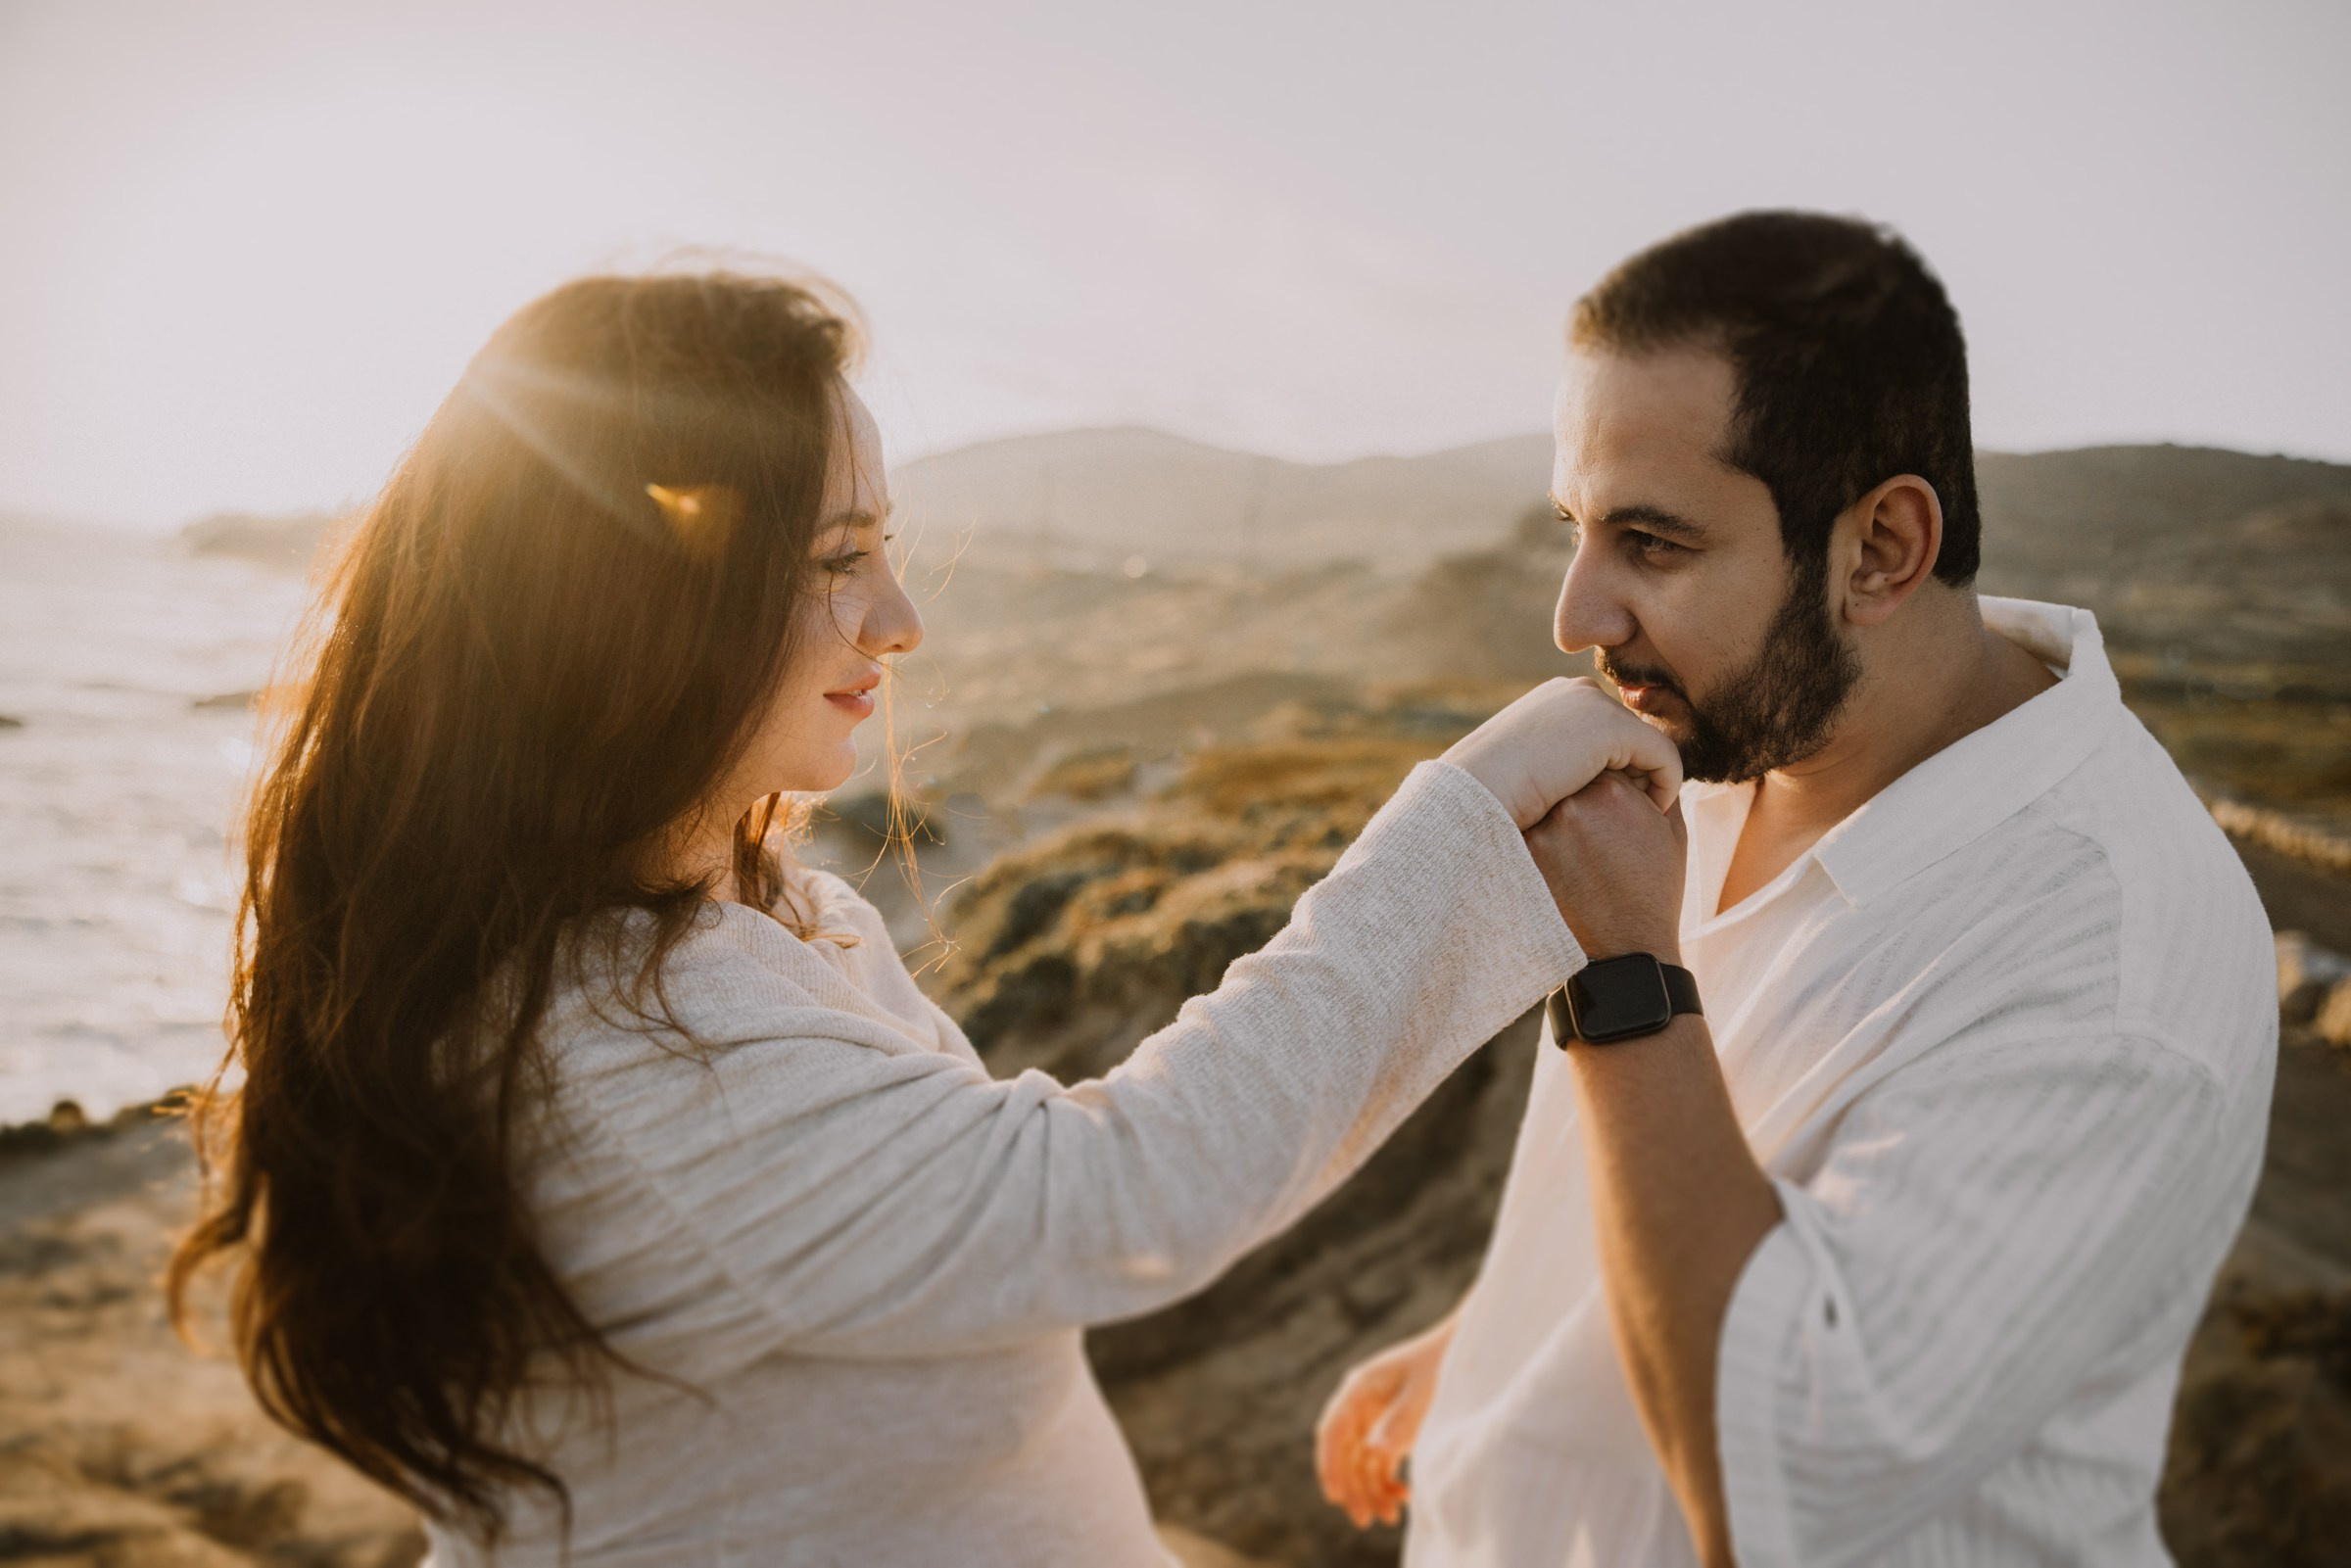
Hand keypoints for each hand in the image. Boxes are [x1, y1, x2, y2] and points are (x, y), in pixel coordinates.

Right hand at [1315, 1317, 1452, 1528]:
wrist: (1464, 1350)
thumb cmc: (1442, 1364)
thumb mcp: (1424, 1392)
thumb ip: (1400, 1421)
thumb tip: (1374, 1453)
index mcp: (1360, 1388)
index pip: (1333, 1431)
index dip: (1330, 1464)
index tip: (1334, 1495)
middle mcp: (1360, 1404)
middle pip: (1344, 1452)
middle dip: (1351, 1487)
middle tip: (1362, 1520)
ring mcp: (1374, 1417)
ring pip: (1360, 1461)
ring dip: (1370, 1490)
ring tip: (1388, 1517)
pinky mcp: (1389, 1428)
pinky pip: (1378, 1461)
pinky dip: (1386, 1481)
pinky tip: (1402, 1497)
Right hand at [1442, 678, 1681, 830]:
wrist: (1472, 795)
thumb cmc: (1487, 797)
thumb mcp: (1520, 769)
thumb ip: (1551, 762)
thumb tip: (1573, 780)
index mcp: (1555, 698)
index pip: (1606, 727)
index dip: (1618, 766)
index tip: (1619, 804)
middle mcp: (1576, 691)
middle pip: (1631, 731)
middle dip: (1638, 771)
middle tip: (1637, 811)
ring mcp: (1593, 706)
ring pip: (1650, 744)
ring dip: (1651, 779)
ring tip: (1645, 815)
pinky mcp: (1611, 729)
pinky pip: (1665, 757)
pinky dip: (1667, 785)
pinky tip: (1655, 812)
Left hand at [1525, 770, 1688, 961]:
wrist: (1629, 947)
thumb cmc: (1654, 888)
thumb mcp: (1671, 831)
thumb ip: (1656, 787)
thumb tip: (1640, 760)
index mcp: (1613, 789)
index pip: (1597, 760)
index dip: (1602, 778)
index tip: (1608, 806)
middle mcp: (1575, 803)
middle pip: (1566, 778)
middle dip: (1576, 794)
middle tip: (1591, 828)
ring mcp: (1545, 829)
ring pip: (1544, 804)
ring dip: (1555, 816)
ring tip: (1579, 849)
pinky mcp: (1526, 856)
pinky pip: (1529, 831)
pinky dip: (1540, 840)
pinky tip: (1562, 864)